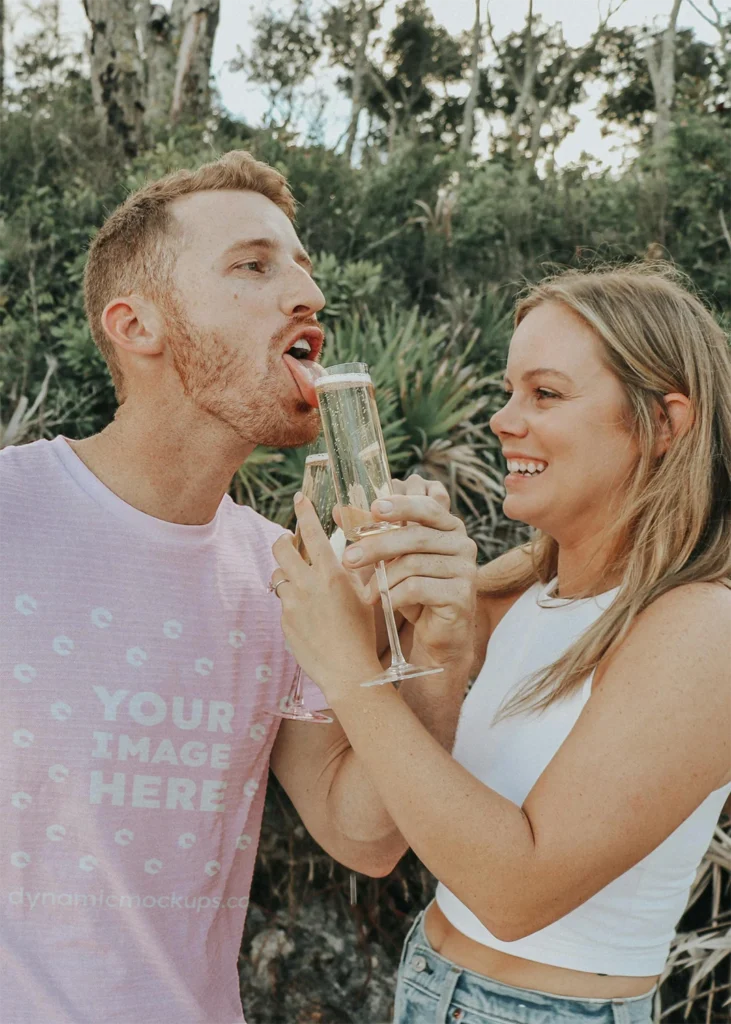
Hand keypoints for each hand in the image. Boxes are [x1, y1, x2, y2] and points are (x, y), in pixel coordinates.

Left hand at [271, 495, 382, 702]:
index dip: (303, 511)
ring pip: (278, 575)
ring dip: (286, 573)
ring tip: (301, 582)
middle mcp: (308, 585)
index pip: (311, 532)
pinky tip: (309, 616)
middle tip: (290, 542)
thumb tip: (352, 549)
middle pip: (281, 548)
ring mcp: (292, 604)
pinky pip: (283, 602)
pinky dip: (292, 601)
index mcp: (332, 574)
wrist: (348, 671)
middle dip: (283, 540)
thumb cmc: (363, 633)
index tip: (299, 499)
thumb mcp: (366, 594)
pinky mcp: (284, 621)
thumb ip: (355, 569)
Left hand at [341, 481, 477, 668]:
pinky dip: (394, 596)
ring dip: (383, 579)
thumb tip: (338, 510)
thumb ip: (371, 533)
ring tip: (367, 593)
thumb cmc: (415, 591)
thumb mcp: (393, 558)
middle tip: (349, 558)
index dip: (401, 505)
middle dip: (377, 546)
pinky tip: (384, 603)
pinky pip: (418, 588)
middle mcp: (463, 544)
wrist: (438, 632)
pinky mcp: (461, 595)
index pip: (426, 506)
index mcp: (449, 526)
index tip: (374, 508)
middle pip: (415, 537)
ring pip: (413, 564)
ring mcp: (466, 569)